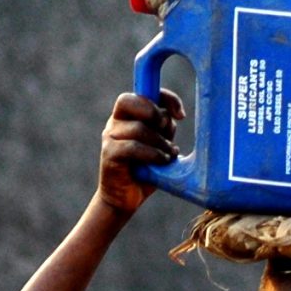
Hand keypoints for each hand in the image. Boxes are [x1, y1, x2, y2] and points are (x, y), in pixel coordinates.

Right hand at [98, 92, 180, 214]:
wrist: (125, 198)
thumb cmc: (147, 170)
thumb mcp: (161, 145)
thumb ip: (165, 129)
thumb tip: (176, 117)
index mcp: (129, 116)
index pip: (144, 92)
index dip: (165, 98)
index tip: (181, 115)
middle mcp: (116, 122)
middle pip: (132, 101)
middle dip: (155, 114)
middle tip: (166, 132)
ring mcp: (110, 137)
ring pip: (139, 128)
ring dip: (160, 143)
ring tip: (168, 156)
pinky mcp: (109, 154)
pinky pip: (133, 147)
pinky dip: (153, 154)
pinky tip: (162, 162)